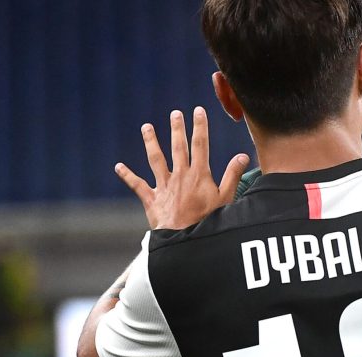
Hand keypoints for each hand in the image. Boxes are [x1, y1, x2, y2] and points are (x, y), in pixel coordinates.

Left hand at [115, 107, 248, 229]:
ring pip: (155, 159)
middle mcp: (180, 176)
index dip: (199, 126)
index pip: (200, 145)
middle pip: (178, 147)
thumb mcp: (226, 199)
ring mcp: (164, 186)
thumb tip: (243, 156)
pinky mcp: (152, 199)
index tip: (198, 111)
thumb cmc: (208, 221)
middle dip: (177, 129)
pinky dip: (127, 176)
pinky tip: (118, 166)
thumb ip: (233, 176)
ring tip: (146, 127)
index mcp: (199, 175)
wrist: (185, 239)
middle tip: (175, 113)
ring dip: (151, 142)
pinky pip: (137, 185)